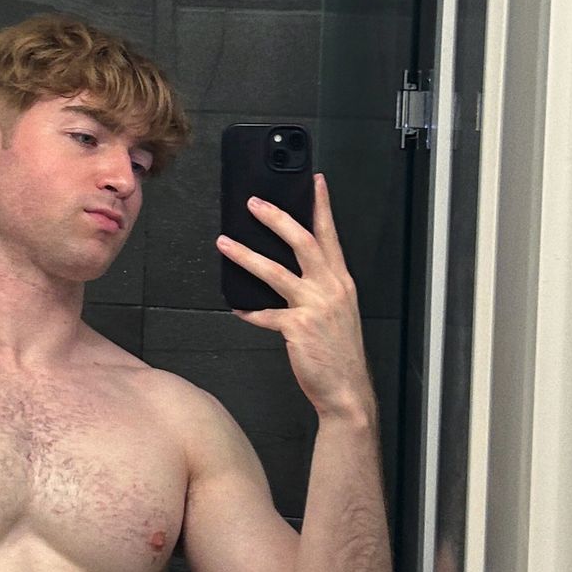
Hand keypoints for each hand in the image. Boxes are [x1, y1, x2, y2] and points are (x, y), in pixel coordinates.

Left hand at [216, 174, 373, 420]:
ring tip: (225, 244)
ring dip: (246, 256)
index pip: (329, 235)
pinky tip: (236, 308)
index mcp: (341, 282)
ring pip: (275, 272)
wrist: (346, 389)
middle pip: (302, 241)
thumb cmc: (338, 353)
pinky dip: (249, 311)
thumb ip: (320, 288)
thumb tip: (293, 272)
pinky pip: (265, 315)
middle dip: (276, 218)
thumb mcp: (338, 312)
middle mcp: (330, 288)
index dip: (322, 206)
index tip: (315, 182)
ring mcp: (314, 306)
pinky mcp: (297, 327)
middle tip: (253, 203)